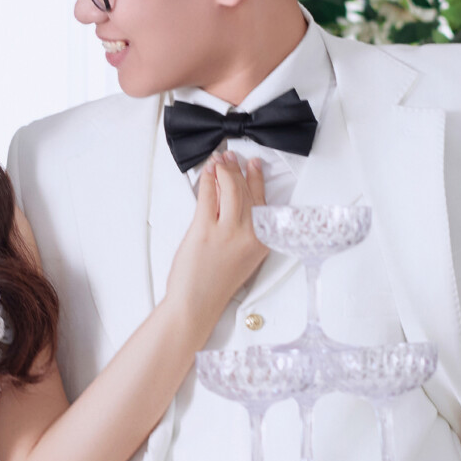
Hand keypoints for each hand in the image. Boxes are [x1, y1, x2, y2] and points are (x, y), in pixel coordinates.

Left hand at [163, 152, 268, 346]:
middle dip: (238, 169)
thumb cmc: (215, 284)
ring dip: (224, 170)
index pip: (263, 201)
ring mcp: (228, 232)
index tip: (254, 166)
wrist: (197, 303)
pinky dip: (208, 180)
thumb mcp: (241, 256)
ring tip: (219, 160)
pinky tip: (207, 172)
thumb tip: (231, 200)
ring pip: (230, 189)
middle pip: (246, 192)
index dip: (257, 179)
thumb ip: (243, 230)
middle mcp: (249, 235)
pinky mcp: (205, 230)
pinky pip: (209, 197)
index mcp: (262, 242)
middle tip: (231, 157)